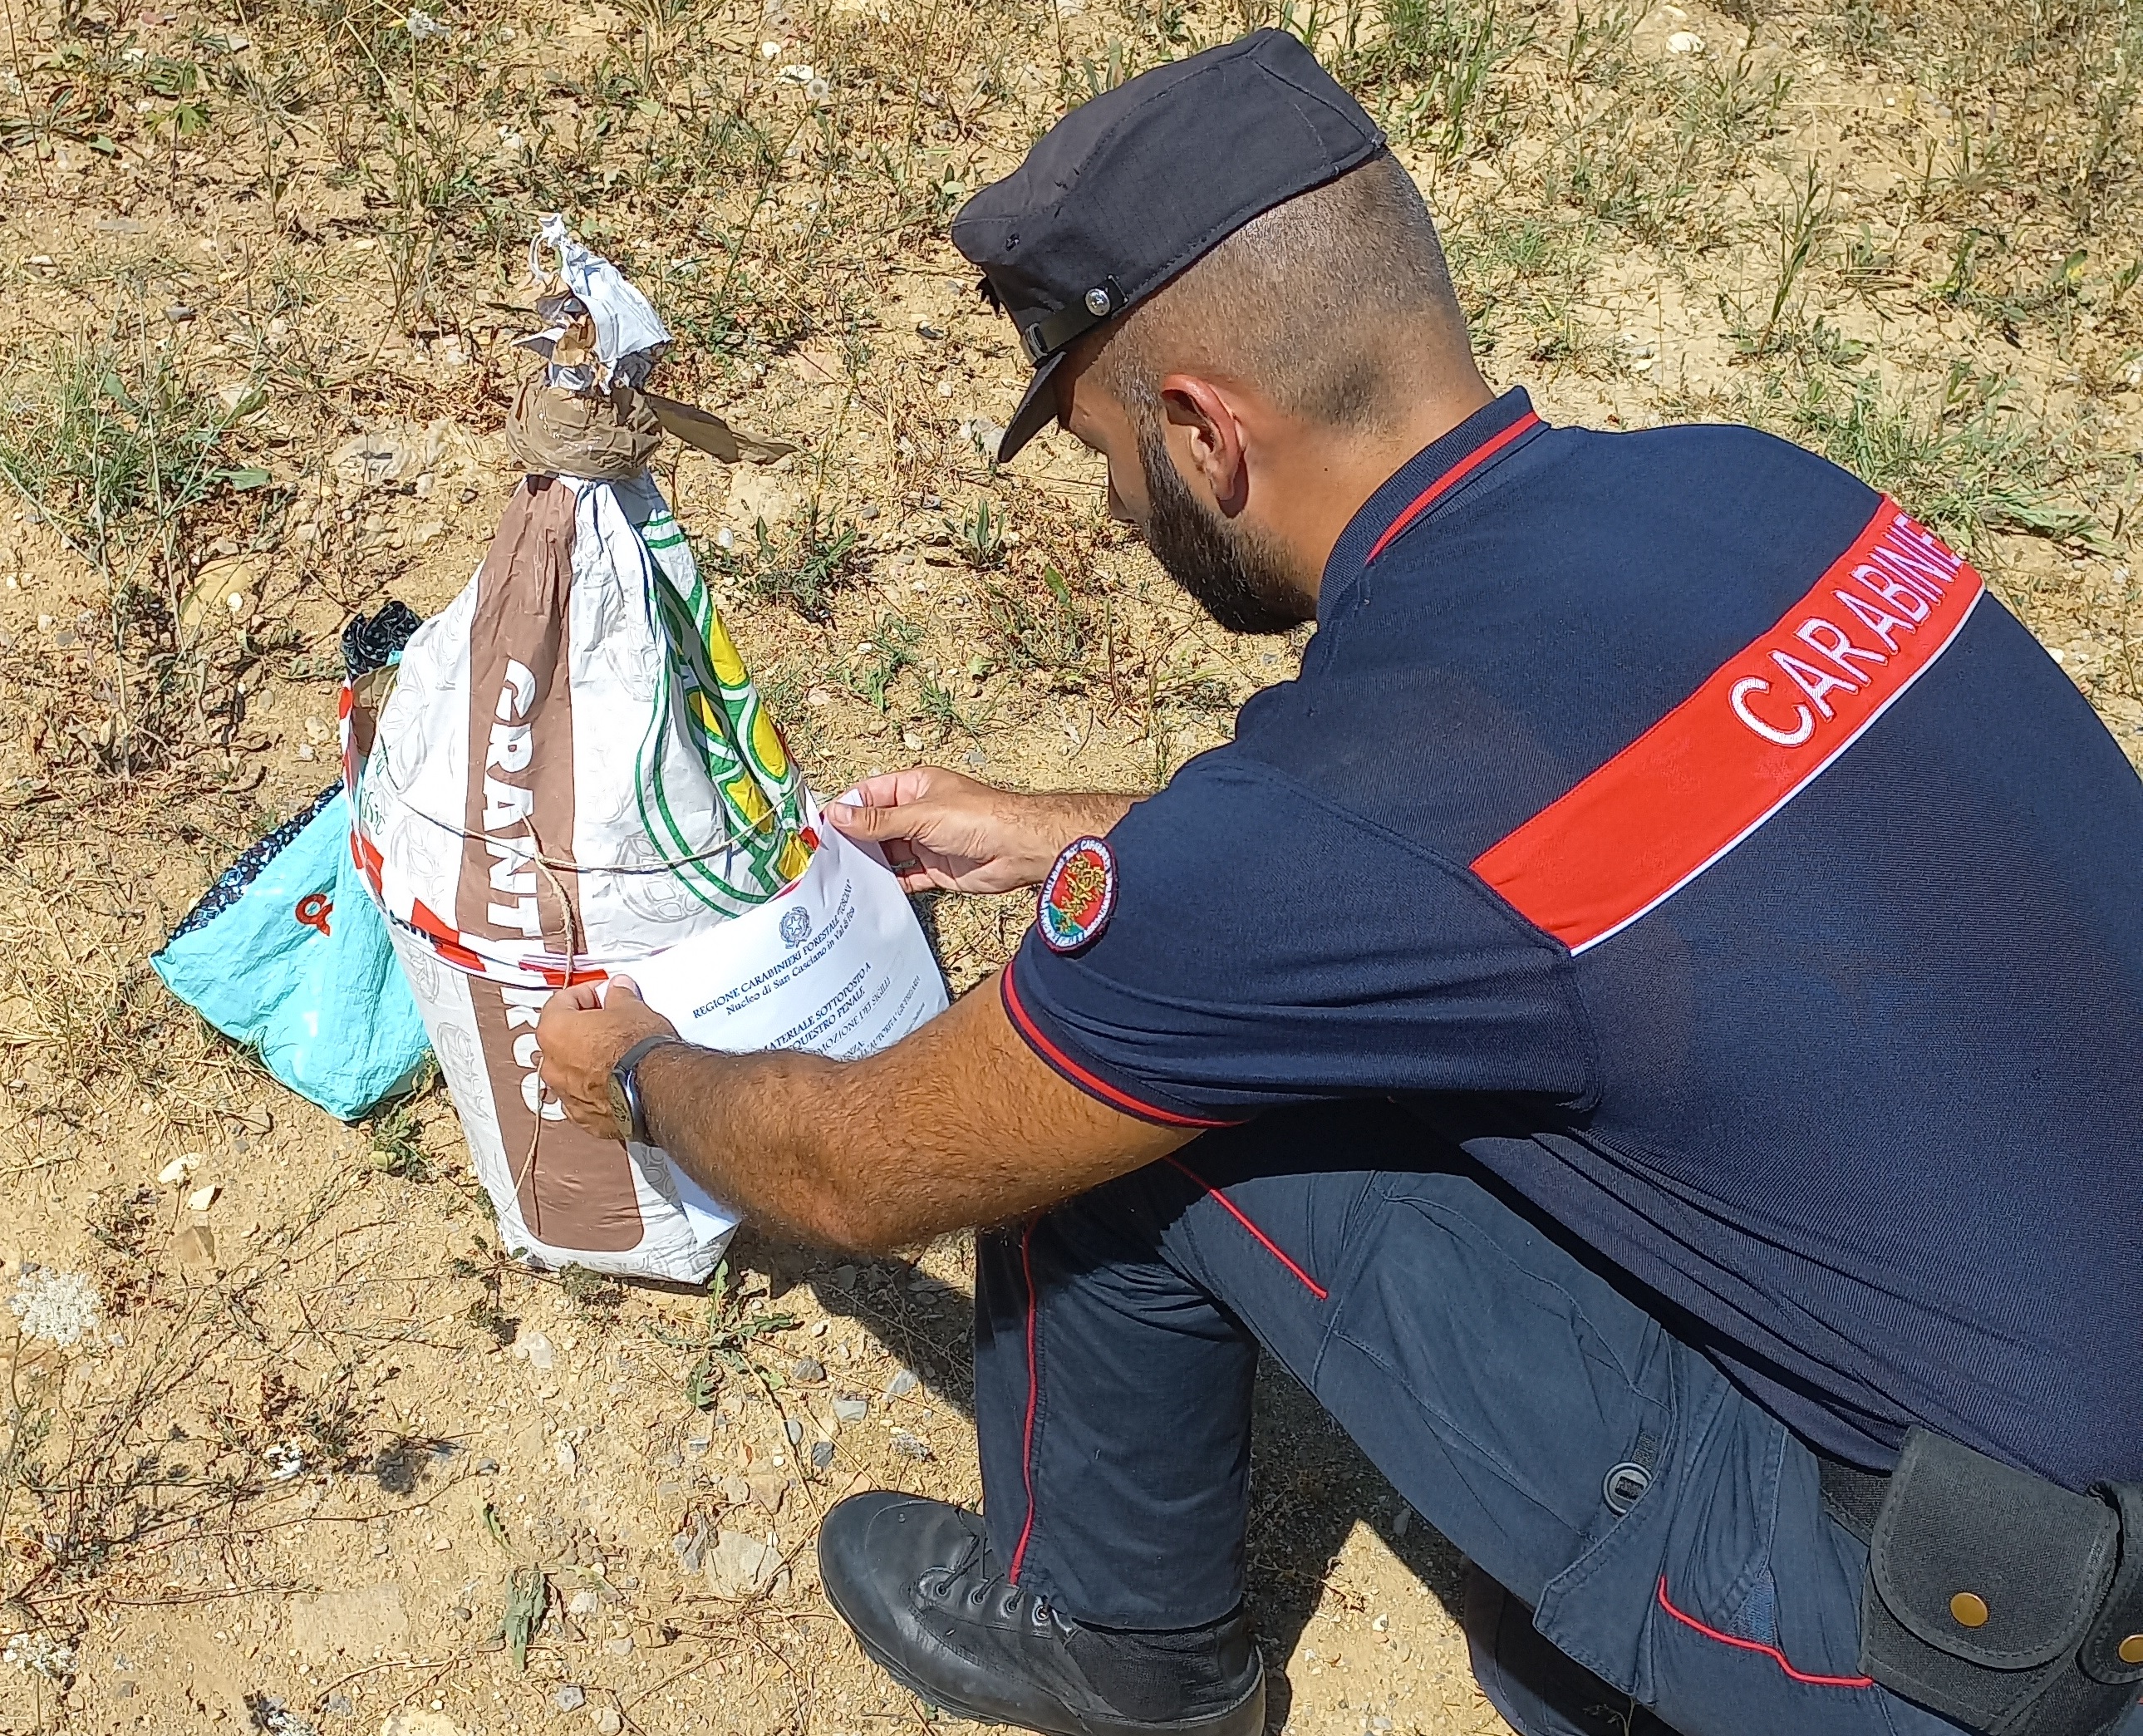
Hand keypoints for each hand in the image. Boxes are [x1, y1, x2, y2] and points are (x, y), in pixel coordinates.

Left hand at [536, 976, 677, 1141]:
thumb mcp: (631, 1008)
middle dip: (584, 1028)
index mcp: (553, 1031)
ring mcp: (565, 1094)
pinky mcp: (584, 1116)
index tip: (602, 993)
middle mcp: (551, 1065)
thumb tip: (619, 992)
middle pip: (562, 1037)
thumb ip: (617, 996)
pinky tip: (619, 1078)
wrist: (655, 1089)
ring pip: (571, 1070)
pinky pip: (585, 1095)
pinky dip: (597, 1087)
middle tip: (610, 1021)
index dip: (586, 994)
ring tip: (618, 1051)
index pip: (561, 1001)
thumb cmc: (636, 1050)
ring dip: (588, 1060)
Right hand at [824, 767, 1135, 893]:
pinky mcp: (937, 869)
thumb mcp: (920, 815)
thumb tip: (838, 815)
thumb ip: (878, 821)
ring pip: (889, 853)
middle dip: (854, 839)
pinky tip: (870, 893)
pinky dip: (890, 884)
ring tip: (840, 877)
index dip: (847, 810)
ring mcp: (927, 842)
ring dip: (870, 863)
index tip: (821, 827)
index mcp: (915, 788)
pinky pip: (906, 877)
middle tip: (824, 857)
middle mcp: (919, 813)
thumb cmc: (978, 818)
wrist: (1019, 848)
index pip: (870, 795)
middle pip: (877, 826)